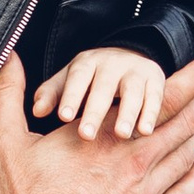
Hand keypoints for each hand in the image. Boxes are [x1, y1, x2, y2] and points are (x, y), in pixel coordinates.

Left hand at [34, 45, 170, 140]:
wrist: (127, 58)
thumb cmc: (90, 79)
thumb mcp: (68, 81)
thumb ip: (52, 95)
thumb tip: (37, 111)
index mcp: (86, 62)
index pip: (77, 77)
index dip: (71, 96)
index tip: (63, 117)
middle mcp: (112, 63)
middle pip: (104, 86)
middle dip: (95, 110)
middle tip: (86, 135)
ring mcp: (136, 70)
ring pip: (133, 91)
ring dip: (127, 113)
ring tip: (121, 135)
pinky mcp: (156, 79)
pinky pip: (156, 96)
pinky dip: (151, 113)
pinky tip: (146, 131)